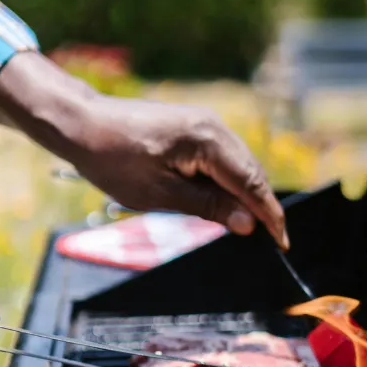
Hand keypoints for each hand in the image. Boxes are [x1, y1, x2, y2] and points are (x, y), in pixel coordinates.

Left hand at [0, 52, 288, 247]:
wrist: (83, 124)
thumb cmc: (114, 160)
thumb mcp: (161, 194)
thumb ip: (209, 208)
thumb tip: (248, 224)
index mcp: (207, 140)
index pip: (251, 183)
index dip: (269, 215)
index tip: (283, 242)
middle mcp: (215, 126)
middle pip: (251, 172)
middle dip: (261, 206)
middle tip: (270, 241)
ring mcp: (206, 123)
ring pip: (239, 165)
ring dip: (245, 194)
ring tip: (247, 227)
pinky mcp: (196, 126)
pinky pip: (223, 158)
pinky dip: (229, 181)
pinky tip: (223, 202)